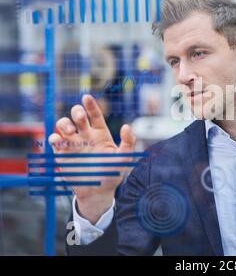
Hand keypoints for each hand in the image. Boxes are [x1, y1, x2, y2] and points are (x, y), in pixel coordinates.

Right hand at [49, 94, 135, 223]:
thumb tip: (126, 126)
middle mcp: (86, 135)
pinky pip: (54, 140)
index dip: (90, 105)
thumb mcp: (124, 158)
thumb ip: (128, 142)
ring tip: (69, 131)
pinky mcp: (62, 153)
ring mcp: (73, 143)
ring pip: (63, 124)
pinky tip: (60, 140)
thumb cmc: (112, 173)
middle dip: (76, 112)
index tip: (86, 97)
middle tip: (79, 117)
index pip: (95, 115)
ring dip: (64, 123)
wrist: (98, 192)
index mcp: (100, 134)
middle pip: (77, 116)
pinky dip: (54, 137)